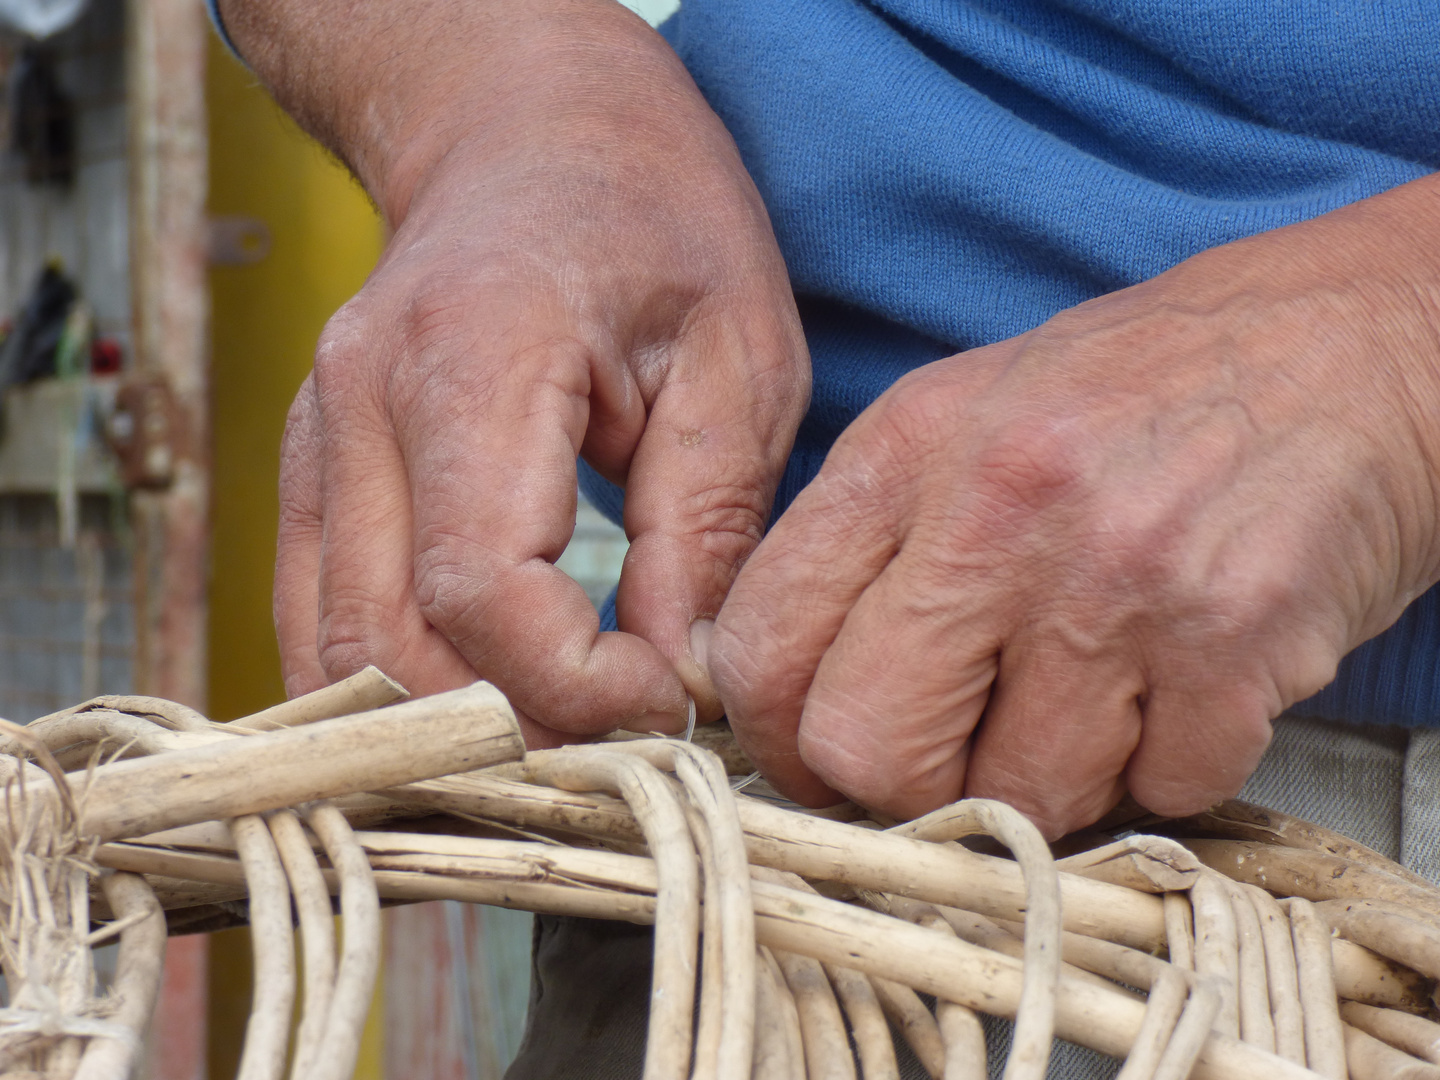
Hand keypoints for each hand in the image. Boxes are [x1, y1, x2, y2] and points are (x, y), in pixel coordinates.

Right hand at [228, 0, 808, 741]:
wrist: (531, 132)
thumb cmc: (655, 225)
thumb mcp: (738, 360)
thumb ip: (701, 530)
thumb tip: (675, 683)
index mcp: (472, 358)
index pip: (479, 587)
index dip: (571, 686)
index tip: (661, 704)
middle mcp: (359, 405)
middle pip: (390, 645)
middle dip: (512, 731)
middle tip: (620, 743)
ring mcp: (316, 440)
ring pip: (336, 654)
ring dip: (447, 730)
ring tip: (561, 735)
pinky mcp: (314, 470)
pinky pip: (321, 620)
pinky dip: (395, 689)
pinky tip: (485, 704)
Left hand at [709, 175, 1439, 837]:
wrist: (1355, 341)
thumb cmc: (1145, 391)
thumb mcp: (967, 414)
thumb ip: (869, 541)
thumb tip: (782, 685)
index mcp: (906, 449)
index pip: (760, 644)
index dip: (775, 734)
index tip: (818, 753)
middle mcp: (997, 511)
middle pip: (866, 750)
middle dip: (904, 788)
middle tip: (956, 755)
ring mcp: (1117, 580)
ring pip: (1019, 796)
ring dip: (1052, 782)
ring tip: (1094, 700)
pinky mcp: (1235, 642)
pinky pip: (1159, 791)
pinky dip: (1165, 768)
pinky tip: (1181, 688)